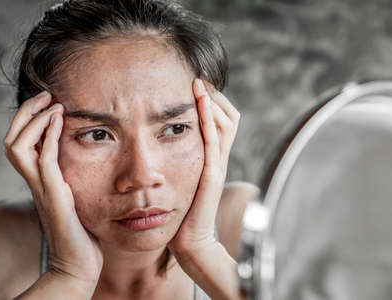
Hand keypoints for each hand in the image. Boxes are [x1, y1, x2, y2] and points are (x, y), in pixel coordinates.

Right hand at [4, 92, 102, 292]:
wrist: (79, 260)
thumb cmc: (80, 230)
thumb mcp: (74, 195)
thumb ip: (69, 178)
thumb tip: (82, 160)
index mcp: (38, 180)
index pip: (20, 142)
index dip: (28, 119)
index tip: (49, 101)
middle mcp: (34, 181)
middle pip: (12, 140)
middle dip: (26, 113)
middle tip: (46, 94)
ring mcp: (42, 188)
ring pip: (18, 146)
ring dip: (34, 120)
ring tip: (54, 104)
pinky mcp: (54, 195)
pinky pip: (44, 159)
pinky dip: (48, 136)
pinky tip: (60, 119)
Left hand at [168, 79, 239, 259]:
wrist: (189, 240)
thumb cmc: (181, 211)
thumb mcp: (182, 179)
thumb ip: (181, 160)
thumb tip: (163, 142)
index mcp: (212, 157)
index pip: (222, 119)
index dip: (212, 99)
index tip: (193, 82)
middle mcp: (219, 158)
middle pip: (229, 116)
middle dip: (214, 94)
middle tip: (197, 77)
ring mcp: (217, 165)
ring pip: (224, 123)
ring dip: (212, 99)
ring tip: (197, 81)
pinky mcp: (211, 174)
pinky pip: (214, 140)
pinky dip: (208, 118)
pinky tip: (199, 100)